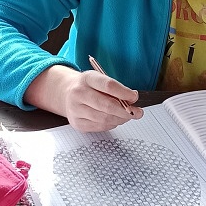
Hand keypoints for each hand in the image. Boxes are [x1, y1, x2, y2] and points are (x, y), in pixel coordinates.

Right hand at [25, 64, 142, 132]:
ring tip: (127, 116)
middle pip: (107, 105)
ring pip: (104, 119)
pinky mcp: (77, 123)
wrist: (67, 93)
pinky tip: (115, 119)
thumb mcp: (100, 79)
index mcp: (87, 78)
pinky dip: (111, 124)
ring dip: (120, 119)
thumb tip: (133, 98)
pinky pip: (99, 127)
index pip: (108, 86)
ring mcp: (76, 110)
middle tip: (138, 113)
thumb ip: (116, 88)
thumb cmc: (89, 86)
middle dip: (126, 111)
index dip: (124, 92)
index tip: (135, 97)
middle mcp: (79, 93)